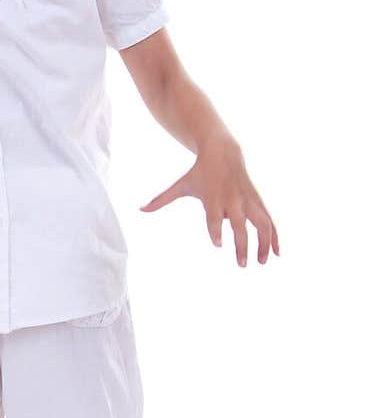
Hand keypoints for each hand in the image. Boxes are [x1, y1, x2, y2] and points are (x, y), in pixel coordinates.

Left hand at [139, 139, 279, 266]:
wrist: (223, 152)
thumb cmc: (199, 173)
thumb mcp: (181, 185)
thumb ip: (162, 199)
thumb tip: (140, 209)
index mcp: (213, 198)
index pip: (213, 217)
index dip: (216, 230)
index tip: (217, 244)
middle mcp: (232, 200)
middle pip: (239, 225)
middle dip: (241, 244)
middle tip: (241, 265)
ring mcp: (248, 201)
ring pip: (261, 223)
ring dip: (264, 243)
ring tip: (262, 262)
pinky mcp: (258, 201)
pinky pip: (270, 220)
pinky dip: (275, 235)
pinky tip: (278, 252)